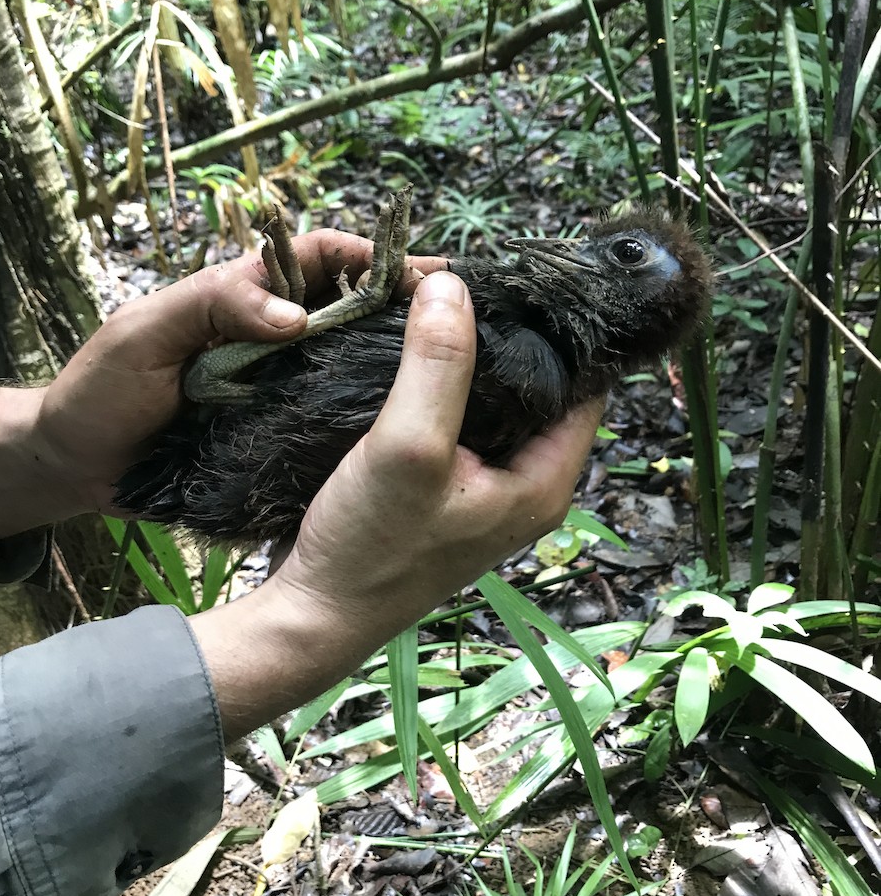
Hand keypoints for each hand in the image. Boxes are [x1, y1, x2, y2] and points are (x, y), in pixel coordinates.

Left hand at [0, 231, 443, 532]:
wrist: (76, 468)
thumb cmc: (101, 390)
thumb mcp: (147, 332)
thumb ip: (214, 305)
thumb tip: (297, 317)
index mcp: (242, 295)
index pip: (318, 258)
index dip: (370, 255)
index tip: (421, 274)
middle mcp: (270, 336)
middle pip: (347, 307)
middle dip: (403, 306)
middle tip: (464, 322)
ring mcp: (276, 385)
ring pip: (346, 361)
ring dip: (394, 361)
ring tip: (453, 378)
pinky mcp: (276, 432)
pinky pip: (328, 414)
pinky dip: (365, 416)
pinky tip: (404, 430)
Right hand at [192, 271, 603, 738]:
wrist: (311, 614)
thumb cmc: (370, 547)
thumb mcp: (408, 447)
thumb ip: (437, 366)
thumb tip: (453, 285)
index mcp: (543, 483)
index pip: (583, 387)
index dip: (557, 333)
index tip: (517, 281)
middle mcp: (523, 486)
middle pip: (534, 390)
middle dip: (503, 337)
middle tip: (467, 281)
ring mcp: (480, 489)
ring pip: (489, 403)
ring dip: (464, 360)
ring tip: (435, 303)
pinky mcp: (440, 490)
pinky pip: (453, 422)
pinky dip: (436, 386)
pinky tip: (407, 353)